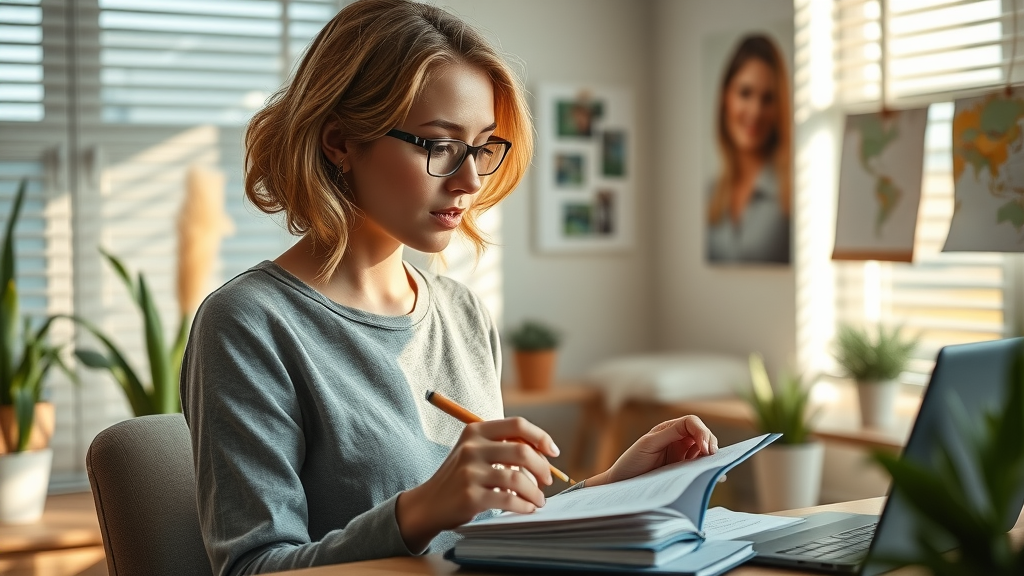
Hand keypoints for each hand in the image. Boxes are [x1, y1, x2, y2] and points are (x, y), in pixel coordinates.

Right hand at [395, 417, 559, 551]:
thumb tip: (544, 453)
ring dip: (535, 492)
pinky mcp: (471, 496)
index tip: (553, 452)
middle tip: (547, 480)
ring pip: (518, 479)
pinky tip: (527, 508)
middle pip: (522, 451)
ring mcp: (470, 472)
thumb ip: (503, 445)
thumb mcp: (474, 451)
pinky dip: (524, 505)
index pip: (517, 424)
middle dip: (542, 467)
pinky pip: (509, 499)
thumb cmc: (460, 477)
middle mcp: (472, 448)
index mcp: (475, 431)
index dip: (540, 437)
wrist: (429, 504)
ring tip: (539, 500)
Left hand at [589, 416, 717, 486]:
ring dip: (711, 457)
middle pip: (702, 435)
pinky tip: (717, 477)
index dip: (702, 432)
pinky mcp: (683, 470)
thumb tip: (694, 430)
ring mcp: (681, 455)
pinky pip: (700, 466)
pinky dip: (709, 469)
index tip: (705, 448)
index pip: (692, 423)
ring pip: (704, 451)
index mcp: (668, 430)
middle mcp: (677, 440)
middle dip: (710, 443)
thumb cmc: (631, 462)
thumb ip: (670, 434)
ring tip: (715, 467)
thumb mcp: (649, 444)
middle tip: (711, 457)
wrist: (622, 484)